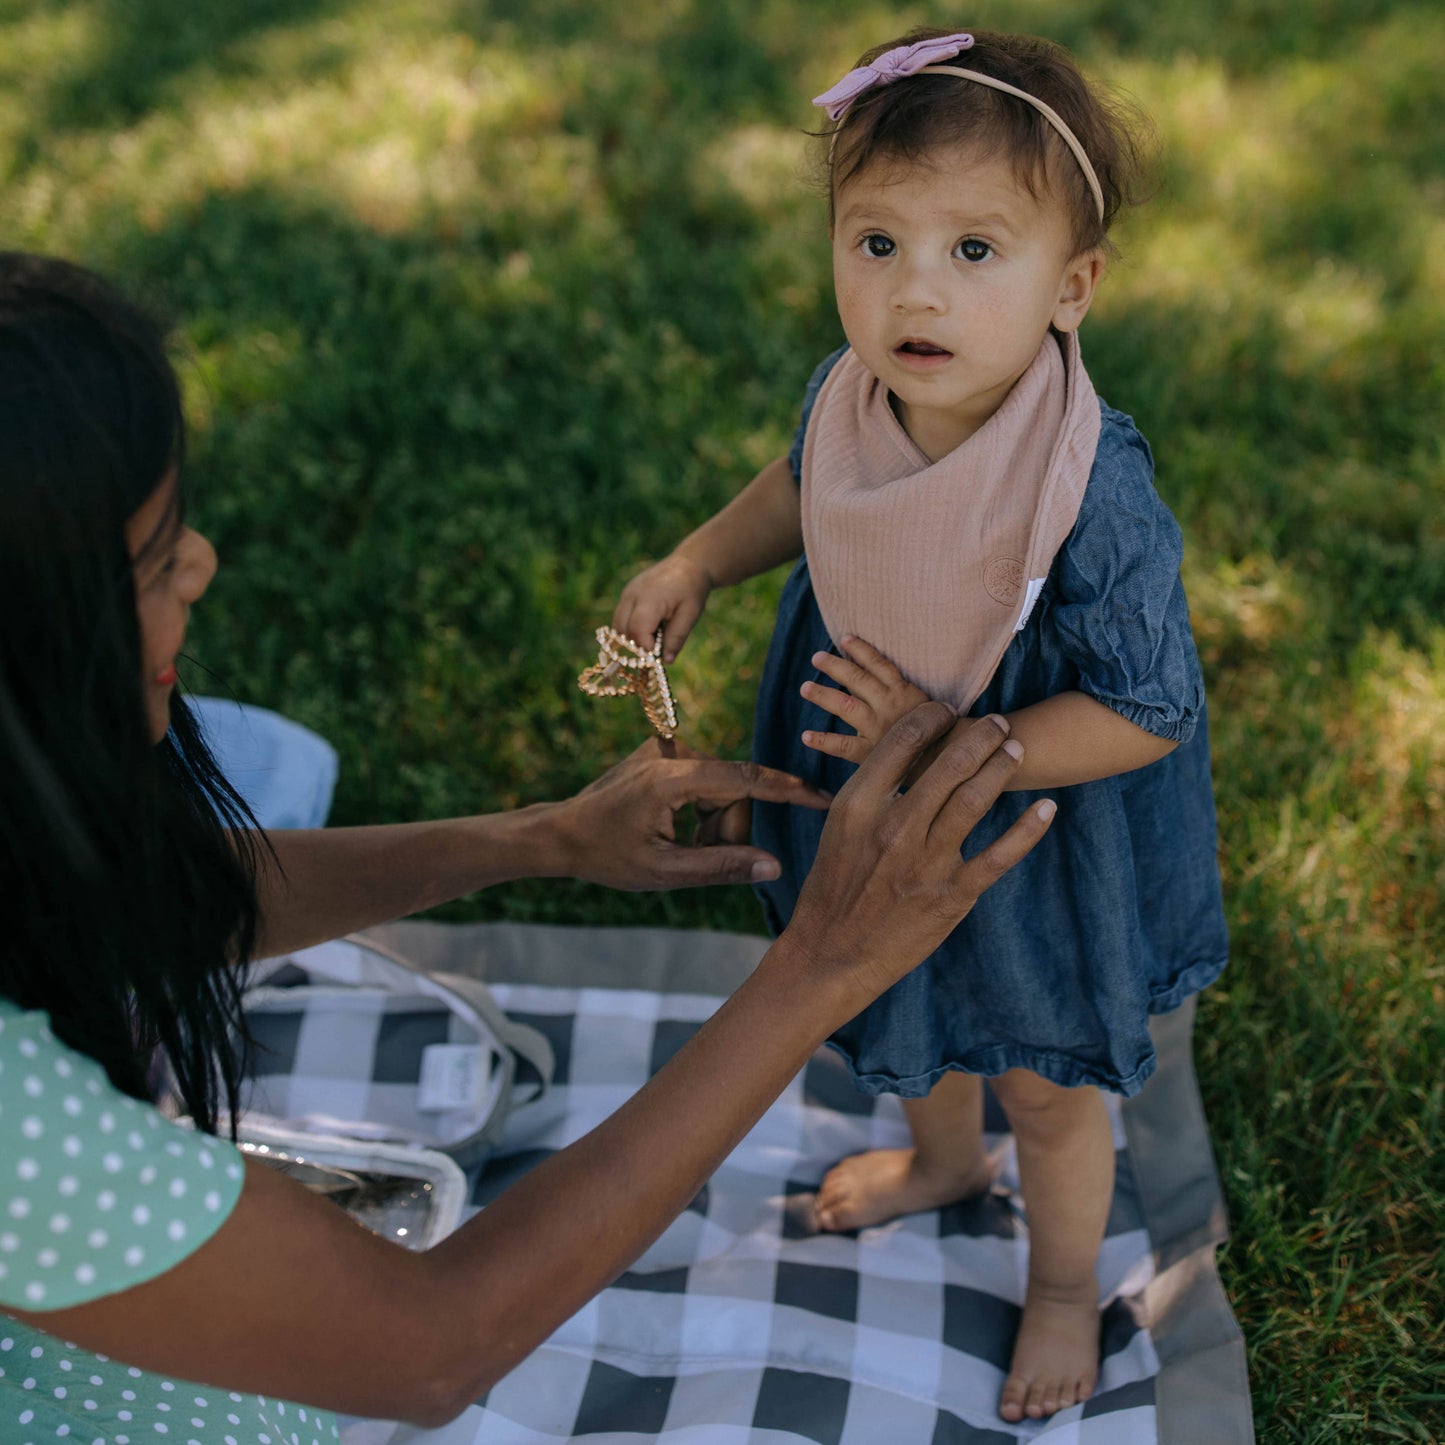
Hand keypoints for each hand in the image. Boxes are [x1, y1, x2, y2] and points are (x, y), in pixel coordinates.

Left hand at [551, 738, 829, 889]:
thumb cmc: (607, 857)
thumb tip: (774, 866)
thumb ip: (721, 867)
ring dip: (711, 824)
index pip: (747, 780)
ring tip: (678, 846)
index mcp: (673, 780)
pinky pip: (705, 783)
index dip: (789, 791)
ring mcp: (667, 751)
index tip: (824, 798)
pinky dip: (699, 811)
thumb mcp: (664, 873)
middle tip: (695, 858)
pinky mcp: (663, 754)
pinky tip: (669, 828)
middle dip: (726, 830)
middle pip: (734, 792)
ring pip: (722, 791)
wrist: (561, 833)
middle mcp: (673, 755)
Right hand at [613, 553, 712, 662]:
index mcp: (650, 599)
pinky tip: (648, 630)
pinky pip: (620, 617)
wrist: (688, 565)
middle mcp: (633, 594)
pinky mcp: (626, 594)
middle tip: (655, 651)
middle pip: (621, 630)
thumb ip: (677, 637)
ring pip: (617, 625)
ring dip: (630, 639)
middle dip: (635, 646)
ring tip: (652, 639)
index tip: (658, 657)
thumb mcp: (690, 615)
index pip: (637, 631)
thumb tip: (666, 661)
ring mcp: (627, 593)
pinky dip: (629, 629)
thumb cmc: (692, 590)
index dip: (645, 648)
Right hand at [784, 705, 1054, 1002]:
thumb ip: (872, 790)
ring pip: (977, 797)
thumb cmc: (835, 885)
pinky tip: (1046, 809)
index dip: (933, 717)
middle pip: (950, 762)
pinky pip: (1001, 855)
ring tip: (1015, 750)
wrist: (832, 952)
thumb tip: (906, 751)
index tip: (948, 712)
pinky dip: (1029, 829)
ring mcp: (926, 861)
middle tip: (997, 724)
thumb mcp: (839, 827)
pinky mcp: (953, 895)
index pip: (904, 740)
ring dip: (1002, 767)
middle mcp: (895, 827)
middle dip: (980, 735)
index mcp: (860, 804)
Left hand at [801, 635, 928, 763]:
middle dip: (835, 666)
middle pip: (858, 680)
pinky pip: (844, 746)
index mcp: (903, 691)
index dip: (861, 650)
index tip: (844, 638)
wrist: (946, 760)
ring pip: (846, 707)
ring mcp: (879, 729)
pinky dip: (824, 741)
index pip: (879, 664)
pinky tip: (805, 736)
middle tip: (816, 657)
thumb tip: (862, 671)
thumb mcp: (918, 702)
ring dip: (824, 695)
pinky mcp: (871, 753)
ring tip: (805, 687)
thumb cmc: (931, 729)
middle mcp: (889, 706)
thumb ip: (892, 688)